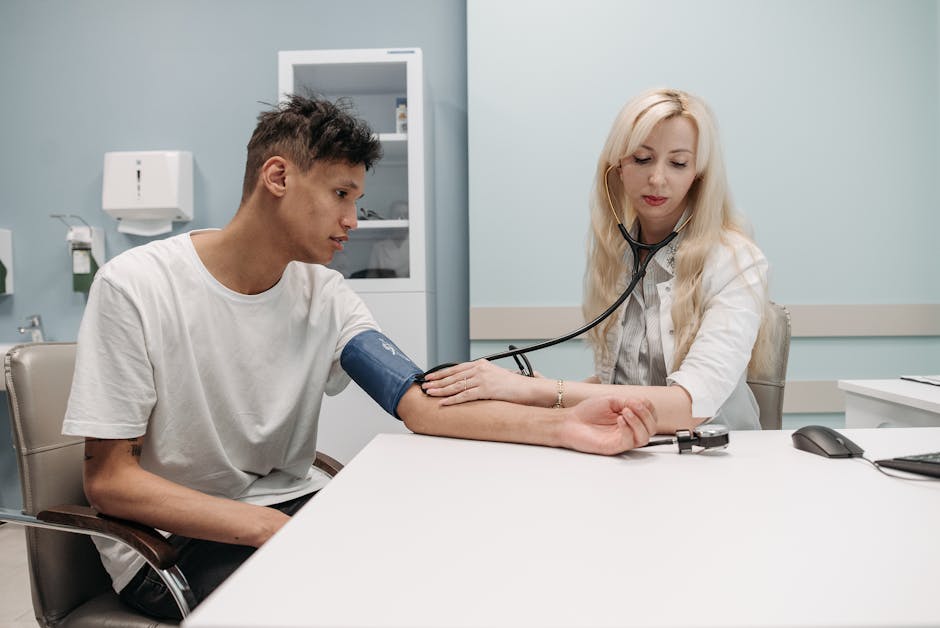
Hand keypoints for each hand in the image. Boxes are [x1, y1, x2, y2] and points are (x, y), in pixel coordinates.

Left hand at [421, 359, 536, 404]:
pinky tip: (443, 402)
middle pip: (453, 376)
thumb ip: (480, 376)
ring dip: (441, 390)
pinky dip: (452, 399)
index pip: (456, 368)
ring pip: (456, 385)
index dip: (441, 373)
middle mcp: (480, 369)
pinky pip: (465, 395)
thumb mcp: (494, 375)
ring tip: (429, 393)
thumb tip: (467, 383)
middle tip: (425, 386)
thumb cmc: (513, 385)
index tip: (430, 377)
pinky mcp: (486, 390)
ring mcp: (483, 379)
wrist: (527, 388)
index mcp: (481, 364)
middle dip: (437, 382)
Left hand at [559, 396, 656, 454]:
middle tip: (633, 406)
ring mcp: (622, 438)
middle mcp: (629, 429)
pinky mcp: (615, 446)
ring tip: (625, 412)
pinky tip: (619, 420)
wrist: (570, 422)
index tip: (639, 401)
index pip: (650, 415)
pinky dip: (628, 429)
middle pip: (651, 428)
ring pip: (644, 437)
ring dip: (639, 422)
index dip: (649, 408)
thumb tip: (641, 403)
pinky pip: (629, 441)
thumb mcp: (610, 400)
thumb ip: (627, 401)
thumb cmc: (587, 412)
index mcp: (629, 417)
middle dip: (646, 415)